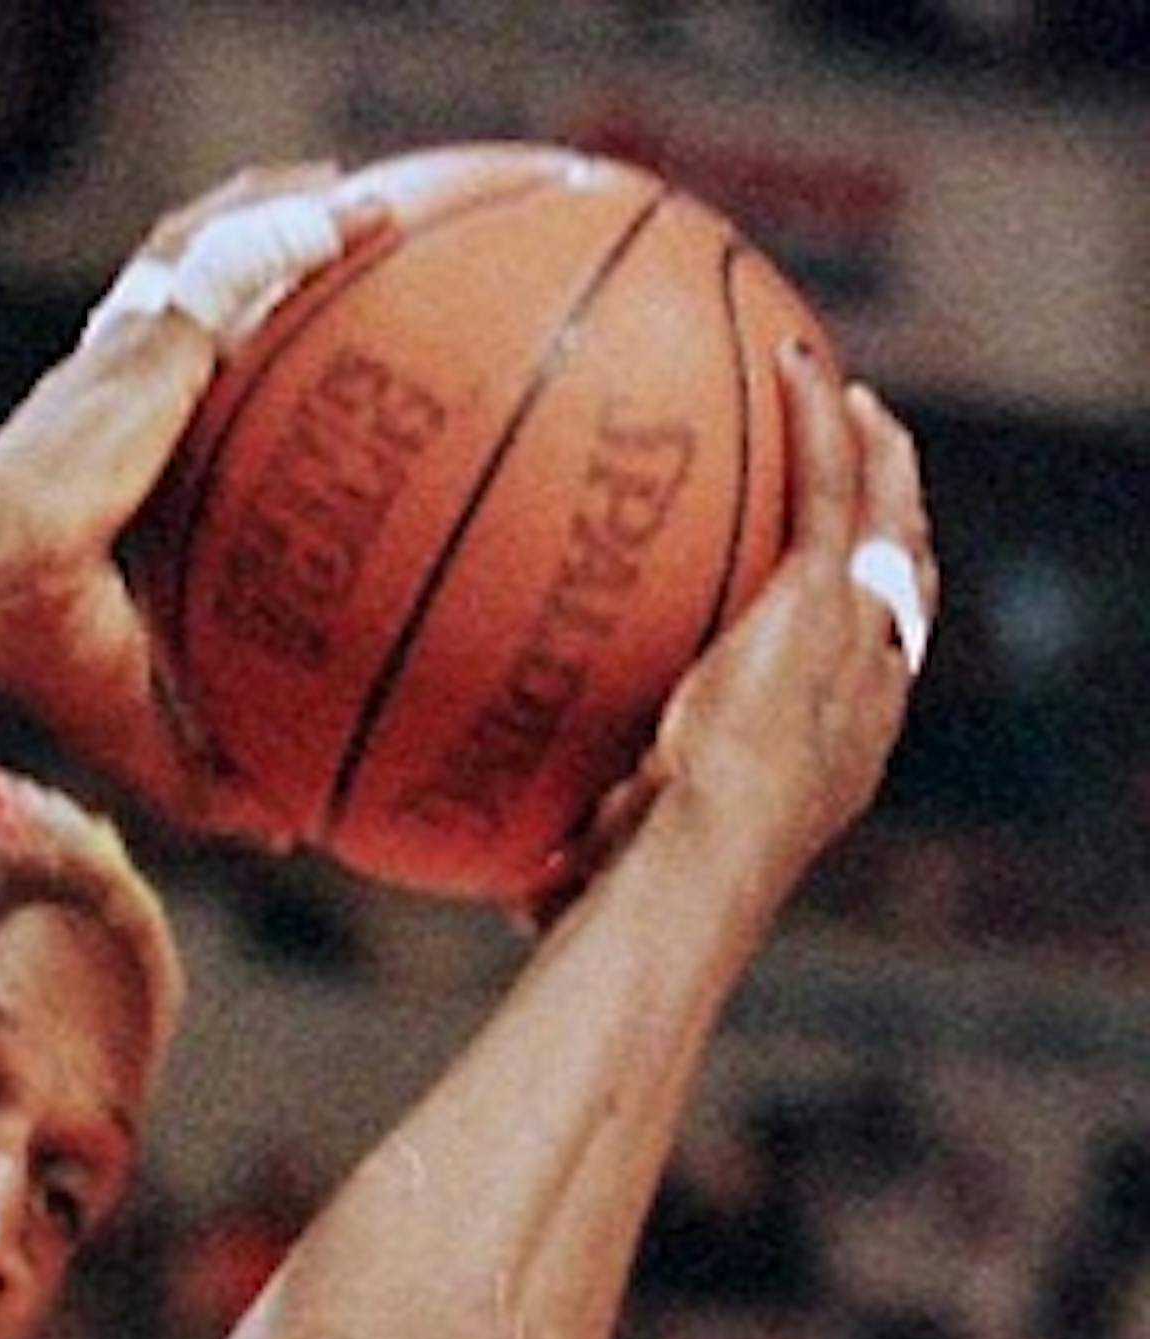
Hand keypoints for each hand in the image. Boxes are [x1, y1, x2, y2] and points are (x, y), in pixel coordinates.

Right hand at [0, 163, 370, 829]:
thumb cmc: (34, 655)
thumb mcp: (141, 724)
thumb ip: (211, 771)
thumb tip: (293, 831)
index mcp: (120, 477)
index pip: (184, 420)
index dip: (230, 392)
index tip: (294, 391)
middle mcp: (123, 405)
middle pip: (202, 318)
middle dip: (264, 273)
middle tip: (345, 262)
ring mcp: (127, 360)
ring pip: (211, 261)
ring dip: (277, 218)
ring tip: (359, 202)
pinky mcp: (142, 339)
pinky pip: (224, 255)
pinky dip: (284, 221)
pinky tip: (358, 206)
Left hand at [521, 345, 929, 927]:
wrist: (699, 860)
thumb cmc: (650, 894)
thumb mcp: (619, 873)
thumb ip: (581, 867)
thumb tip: (510, 899)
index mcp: (840, 752)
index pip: (874, 673)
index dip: (872, 625)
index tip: (846, 590)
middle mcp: (867, 686)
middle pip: (905, 584)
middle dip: (898, 523)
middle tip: (873, 470)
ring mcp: (853, 631)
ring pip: (890, 515)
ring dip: (874, 452)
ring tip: (848, 399)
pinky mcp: (823, 591)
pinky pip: (829, 480)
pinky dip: (816, 416)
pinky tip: (789, 361)